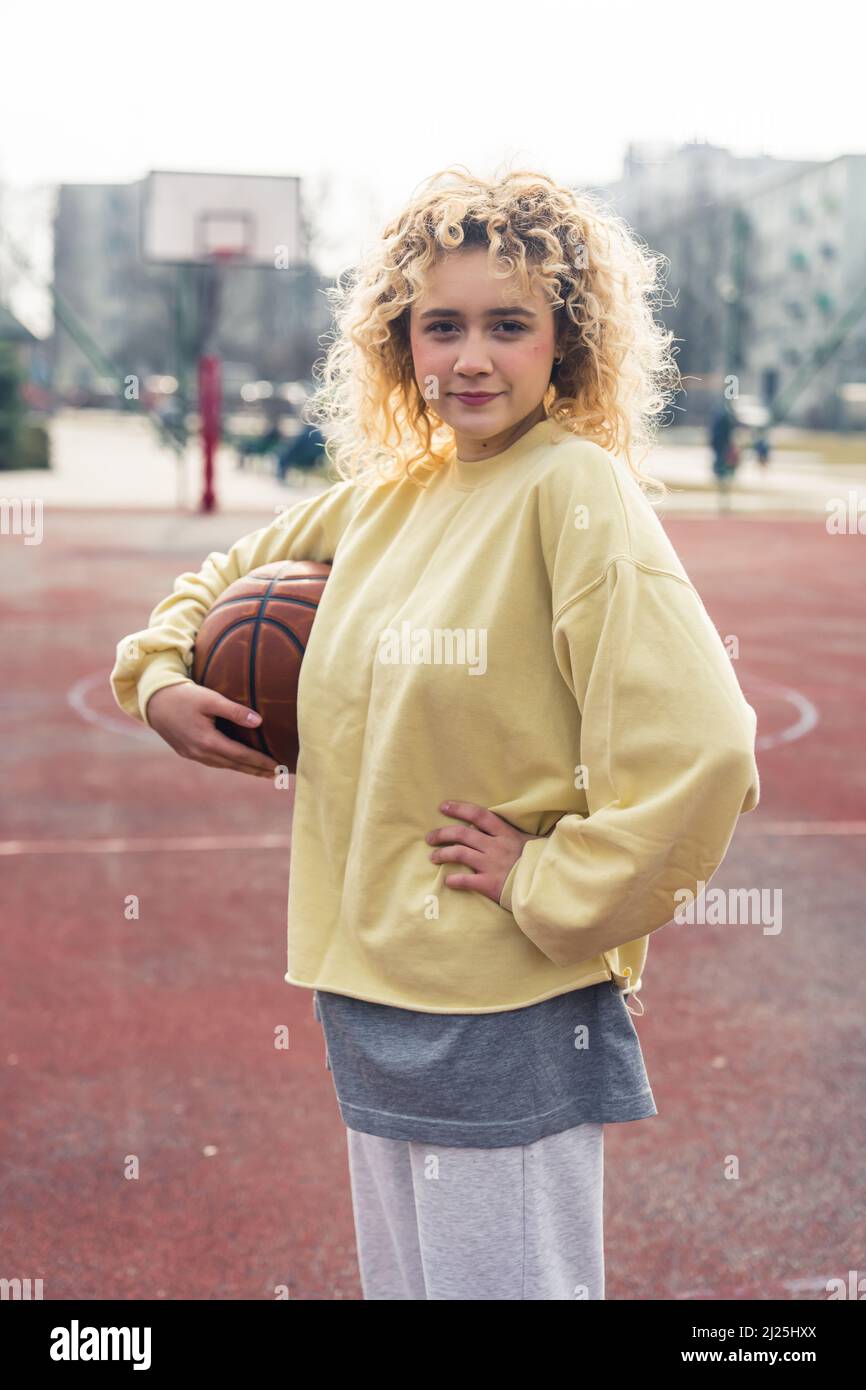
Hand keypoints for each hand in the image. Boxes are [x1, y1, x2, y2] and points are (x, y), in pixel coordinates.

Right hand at [145, 682, 277, 777]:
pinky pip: (213, 762)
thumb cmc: (184, 696)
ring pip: (223, 765)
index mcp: (207, 741)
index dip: (260, 762)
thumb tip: (259, 722)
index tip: (277, 766)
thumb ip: (234, 710)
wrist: (153, 701)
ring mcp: (192, 754)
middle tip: (277, 774)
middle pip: (234, 765)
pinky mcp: (187, 752)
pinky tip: (238, 763)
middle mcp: (200, 752)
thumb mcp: (210, 698)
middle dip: (256, 770)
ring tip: (262, 772)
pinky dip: (229, 764)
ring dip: (244, 769)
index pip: (241, 755)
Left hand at [425, 800, 546, 905]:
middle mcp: (495, 846)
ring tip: (433, 857)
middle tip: (429, 838)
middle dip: (442, 834)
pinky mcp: (490, 884)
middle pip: (461, 834)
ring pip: (459, 854)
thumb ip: (518, 834)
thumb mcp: (532, 842)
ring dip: (442, 854)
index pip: (478, 815)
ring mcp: (491, 865)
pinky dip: (454, 880)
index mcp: (505, 833)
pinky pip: (465, 880)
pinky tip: (448, 881)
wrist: (548, 886)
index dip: (459, 809)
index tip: (443, 807)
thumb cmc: (541, 862)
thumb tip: (527, 821)